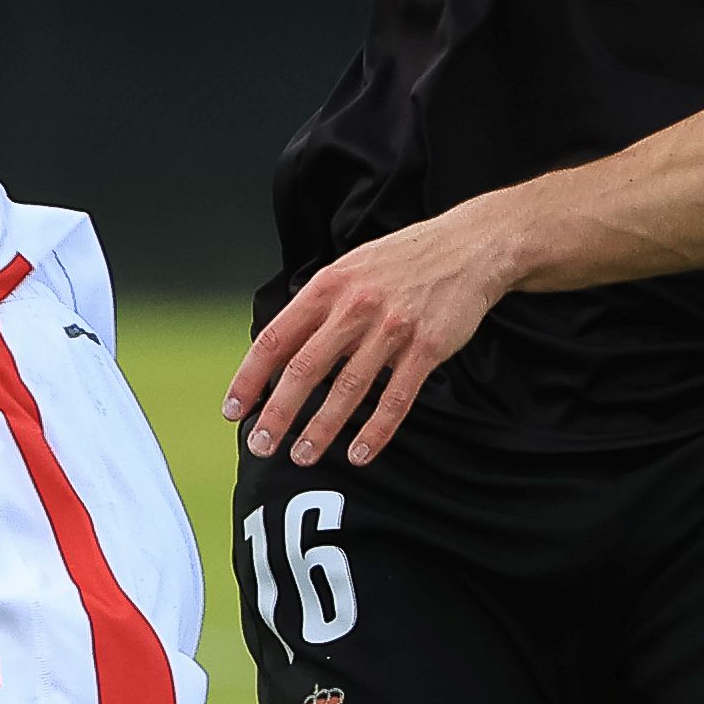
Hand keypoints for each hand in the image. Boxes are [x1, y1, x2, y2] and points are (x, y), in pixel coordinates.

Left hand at [228, 200, 526, 465]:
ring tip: (302, 455)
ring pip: (348, 389)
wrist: (469, 248)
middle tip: (260, 444)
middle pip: (305, 369)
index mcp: (328, 287)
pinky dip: (376, 431)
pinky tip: (359, 454)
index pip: (276, 338)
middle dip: (278, 413)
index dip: (250, 378)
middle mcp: (355, 307)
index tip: (233, 410)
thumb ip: (316, 306)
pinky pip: (396, 399)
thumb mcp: (349, 269)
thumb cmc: (402, 262)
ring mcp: (392, 329)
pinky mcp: (427, 348)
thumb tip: (279, 348)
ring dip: (321, 428)